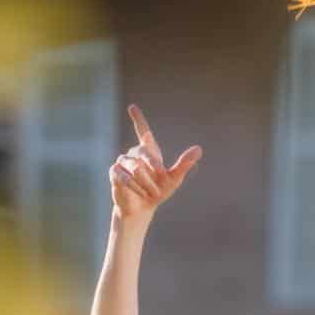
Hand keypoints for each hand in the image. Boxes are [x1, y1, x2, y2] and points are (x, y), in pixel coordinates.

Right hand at [109, 104, 201, 222]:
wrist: (143, 207)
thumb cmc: (159, 191)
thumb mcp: (174, 179)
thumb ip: (184, 164)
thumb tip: (199, 149)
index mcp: (149, 151)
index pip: (143, 131)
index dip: (138, 119)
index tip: (132, 107)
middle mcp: (134, 154)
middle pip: (142, 152)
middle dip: (153, 164)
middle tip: (161, 174)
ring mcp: (122, 163)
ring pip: (134, 167)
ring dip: (145, 181)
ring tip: (152, 192)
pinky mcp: (114, 173)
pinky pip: (123, 176)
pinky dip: (134, 186)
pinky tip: (141, 193)